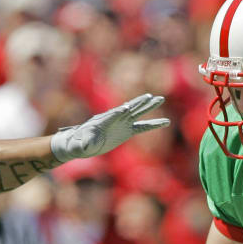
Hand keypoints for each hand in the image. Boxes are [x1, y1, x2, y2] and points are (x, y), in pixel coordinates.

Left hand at [50, 94, 169, 161]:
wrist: (81, 143)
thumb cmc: (78, 144)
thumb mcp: (79, 146)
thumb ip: (83, 144)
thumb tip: (86, 147)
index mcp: (102, 121)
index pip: (112, 115)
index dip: (119, 112)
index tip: (126, 108)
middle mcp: (114, 119)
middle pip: (128, 109)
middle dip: (138, 104)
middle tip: (150, 96)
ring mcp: (121, 124)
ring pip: (137, 113)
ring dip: (148, 107)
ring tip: (160, 99)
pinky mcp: (126, 131)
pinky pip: (142, 127)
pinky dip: (152, 125)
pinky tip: (165, 122)